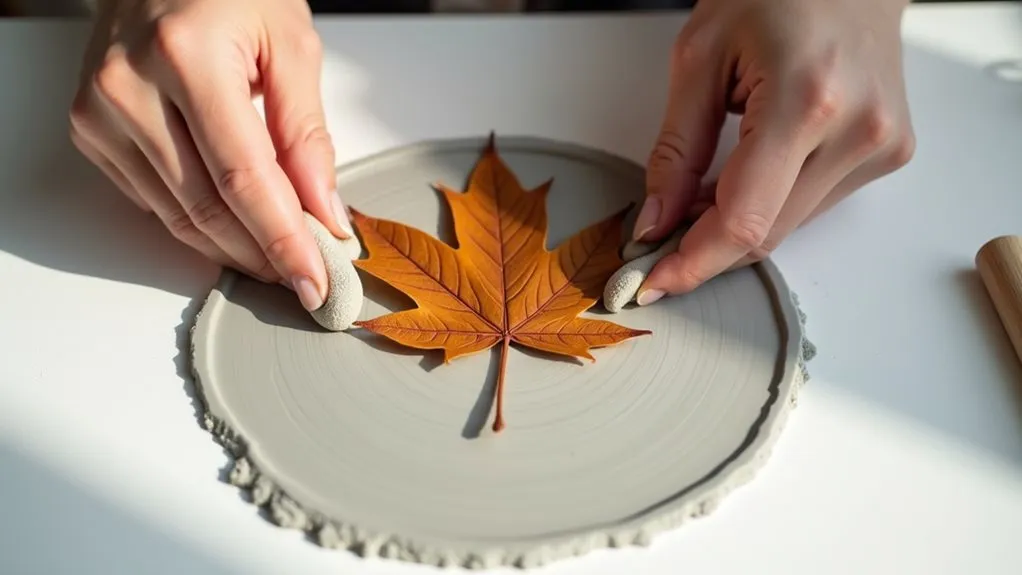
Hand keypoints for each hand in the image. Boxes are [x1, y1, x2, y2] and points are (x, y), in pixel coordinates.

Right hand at [69, 0, 351, 311]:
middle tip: (310, 276)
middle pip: (207, 207)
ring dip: (236, 248)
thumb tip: (324, 211)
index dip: (283, 239)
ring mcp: (100, 111)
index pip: (244, 178)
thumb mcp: (291, 44)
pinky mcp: (91, 129)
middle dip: (264, 254)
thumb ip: (307, 132)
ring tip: (282, 257)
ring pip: (177, 215)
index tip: (316, 281)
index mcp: (186, 56)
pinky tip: (239, 228)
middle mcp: (129, 86)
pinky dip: (201, 223)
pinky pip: (152, 201)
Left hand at [632, 0, 915, 304]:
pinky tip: (746, 180)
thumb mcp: (699, 58)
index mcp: (808, 102)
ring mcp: (881, 146)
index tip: (652, 283)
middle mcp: (857, 133)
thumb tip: (656, 223)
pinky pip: (811, 206)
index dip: (692, 263)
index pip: (743, 220)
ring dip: (736, 227)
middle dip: (705, 247)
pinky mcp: (889, 154)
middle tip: (659, 239)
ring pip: (788, 228)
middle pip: (765, 234)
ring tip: (701, 195)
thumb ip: (675, 150)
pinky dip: (769, 207)